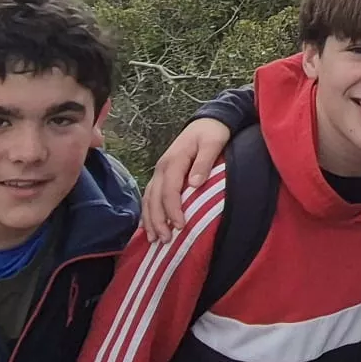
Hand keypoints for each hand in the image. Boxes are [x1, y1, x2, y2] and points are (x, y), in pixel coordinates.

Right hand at [141, 118, 231, 242]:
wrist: (207, 121)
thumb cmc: (212, 133)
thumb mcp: (212, 143)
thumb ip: (204, 163)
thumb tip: (195, 184)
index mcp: (174, 160)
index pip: (169, 190)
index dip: (173, 210)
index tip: (180, 226)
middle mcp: (162, 167)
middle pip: (154, 198)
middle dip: (158, 220)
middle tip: (165, 240)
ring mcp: (159, 171)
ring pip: (149, 199)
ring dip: (150, 219)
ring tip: (155, 239)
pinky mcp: (161, 175)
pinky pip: (150, 196)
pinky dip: (148, 212)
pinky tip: (149, 227)